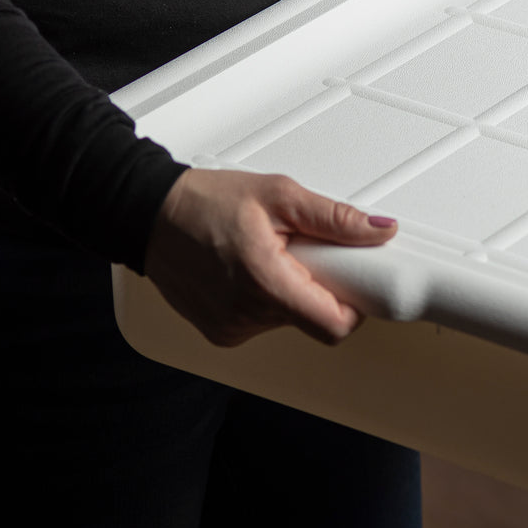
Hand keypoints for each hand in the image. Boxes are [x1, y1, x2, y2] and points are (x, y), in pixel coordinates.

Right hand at [144, 168, 396, 347]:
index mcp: (266, 284)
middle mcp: (247, 316)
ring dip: (292, 291)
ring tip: (270, 254)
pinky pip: (263, 322)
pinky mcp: (220, 332)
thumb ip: (335, 218)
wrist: (148, 213)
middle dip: (321, 288)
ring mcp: (231, 328)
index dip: (354, 304)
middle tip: (303, 252)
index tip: (352, 278)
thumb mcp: (279, 195)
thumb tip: (379, 231)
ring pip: (290, 321)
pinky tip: (249, 269)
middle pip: (315, 321)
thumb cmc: (205, 201)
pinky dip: (267, 298)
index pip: (336, 326)